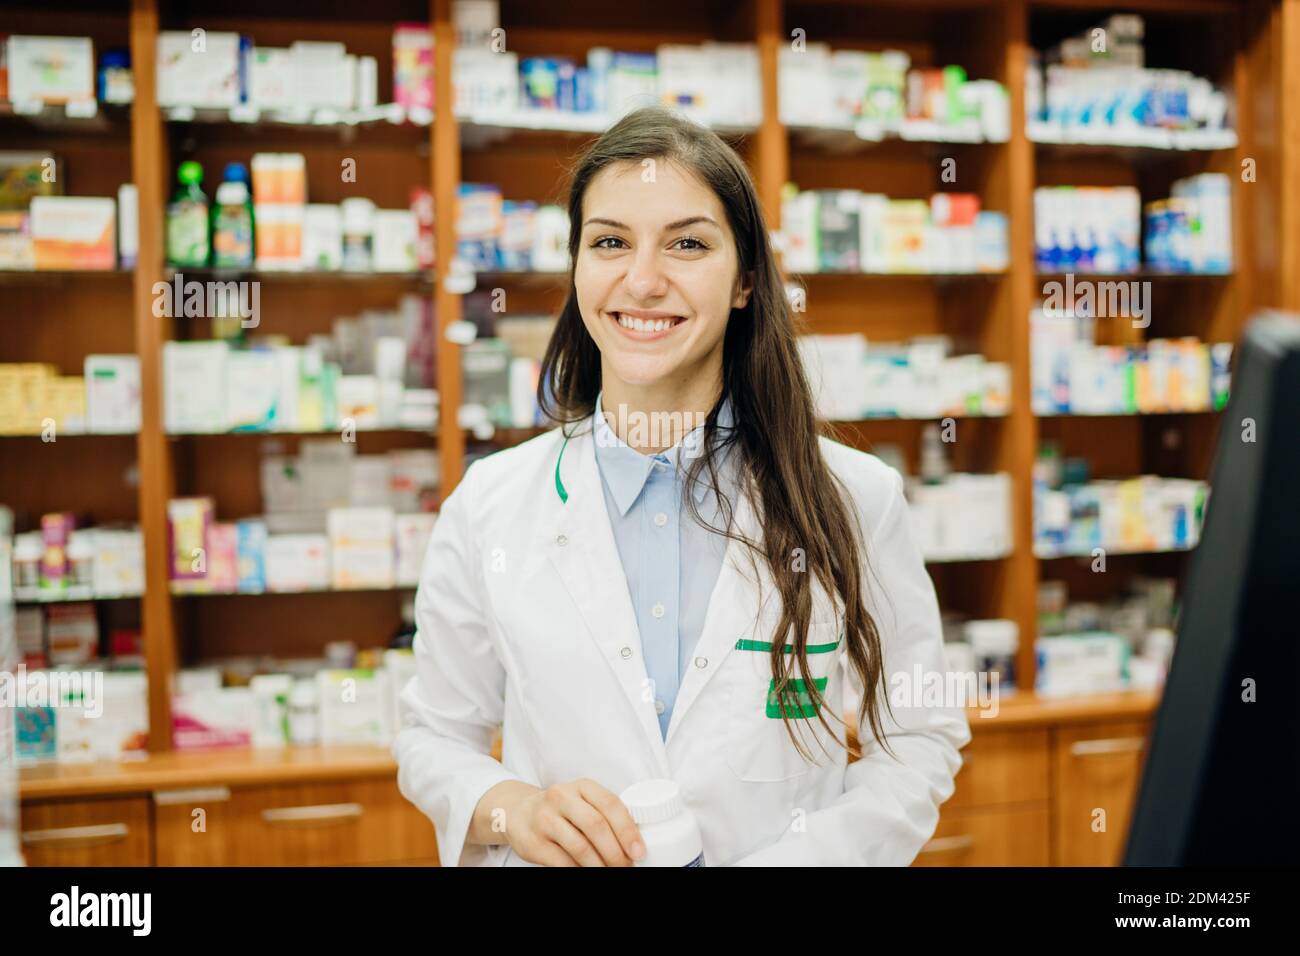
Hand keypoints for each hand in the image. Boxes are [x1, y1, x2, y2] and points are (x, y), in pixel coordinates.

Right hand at [505, 778, 645, 866]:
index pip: (610, 804)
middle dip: (616, 852)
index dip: (627, 830)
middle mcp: (561, 797)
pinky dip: (580, 871)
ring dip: (600, 865)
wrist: (517, 811)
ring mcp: (545, 819)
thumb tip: (632, 843)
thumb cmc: (560, 809)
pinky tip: (588, 872)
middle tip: (625, 865)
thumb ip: (603, 814)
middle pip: (596, 826)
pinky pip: (562, 863)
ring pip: (580, 847)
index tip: (639, 851)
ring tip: (609, 871)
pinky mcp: (534, 842)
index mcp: (581, 786)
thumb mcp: (581, 800)